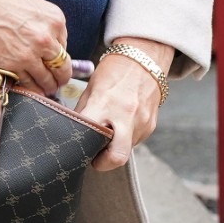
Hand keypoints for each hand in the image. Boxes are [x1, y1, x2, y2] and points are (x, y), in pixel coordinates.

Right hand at [0, 0, 70, 95]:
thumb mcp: (29, 6)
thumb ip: (43, 25)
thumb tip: (49, 44)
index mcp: (54, 19)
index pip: (65, 46)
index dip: (58, 56)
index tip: (55, 62)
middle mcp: (46, 37)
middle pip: (62, 67)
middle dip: (60, 77)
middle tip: (57, 82)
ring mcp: (30, 54)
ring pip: (48, 80)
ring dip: (48, 86)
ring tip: (45, 89)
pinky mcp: (12, 66)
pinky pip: (29, 84)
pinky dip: (31, 88)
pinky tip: (30, 87)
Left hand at [76, 36, 171, 171]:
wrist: (144, 58)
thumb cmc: (113, 72)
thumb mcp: (91, 89)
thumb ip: (83, 113)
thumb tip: (73, 134)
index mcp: (105, 104)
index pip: (91, 136)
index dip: (82, 148)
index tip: (78, 150)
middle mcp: (126, 116)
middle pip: (117, 157)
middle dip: (104, 163)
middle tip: (94, 158)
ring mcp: (142, 123)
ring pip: (126, 150)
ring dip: (114, 148)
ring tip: (107, 133)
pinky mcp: (150, 126)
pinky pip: (135, 141)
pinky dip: (125, 138)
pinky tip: (120, 125)